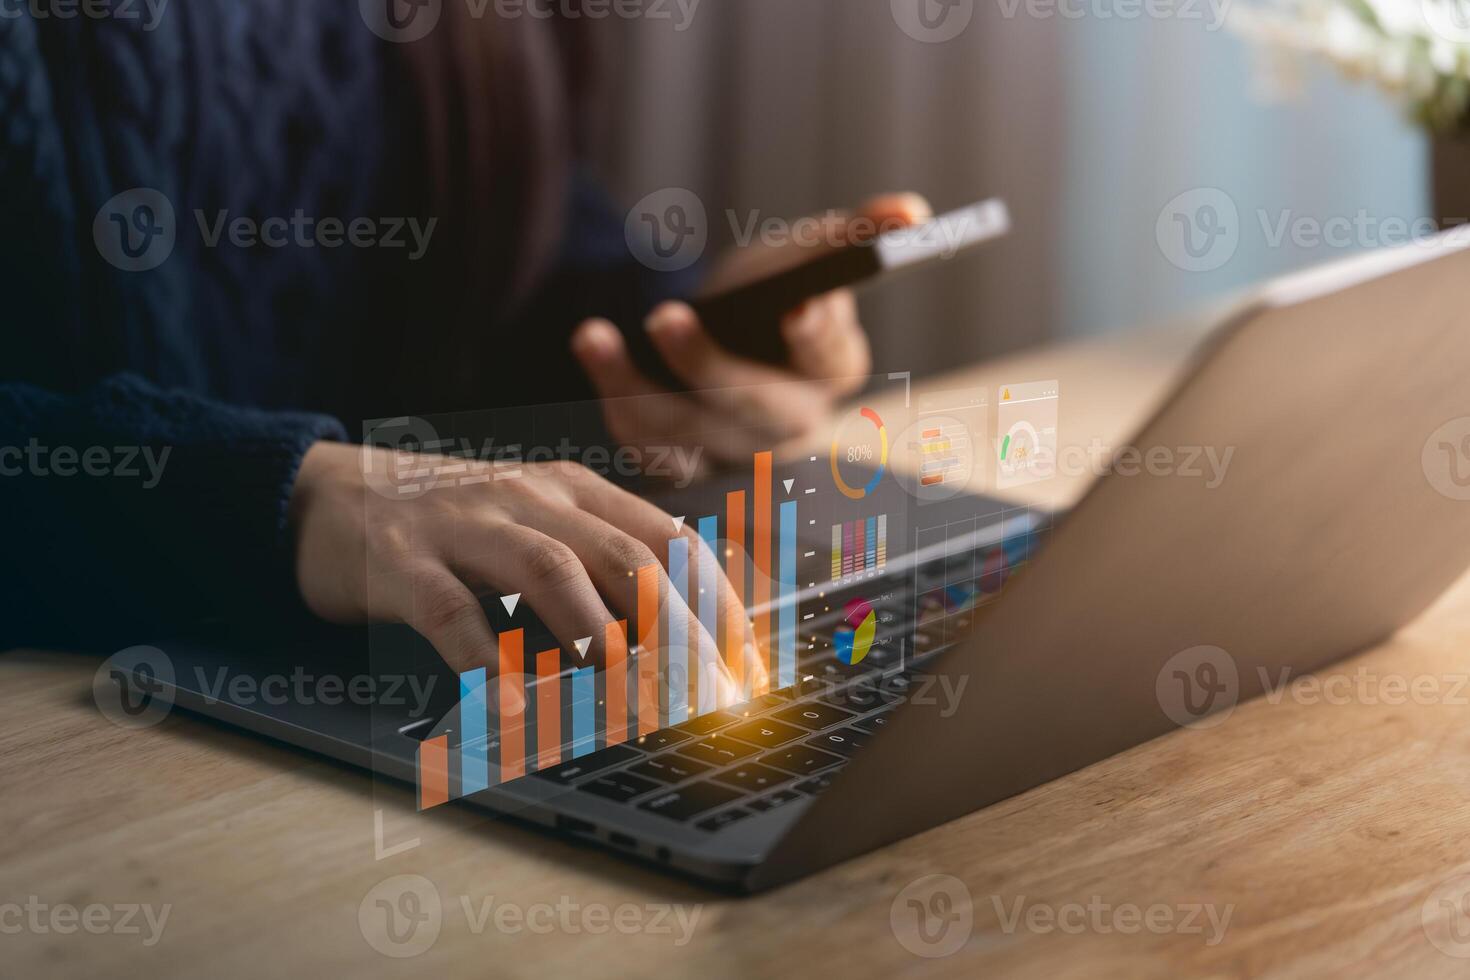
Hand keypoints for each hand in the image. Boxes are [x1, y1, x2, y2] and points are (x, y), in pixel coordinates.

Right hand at [289, 441, 764, 703]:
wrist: (330, 493)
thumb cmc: (452, 526)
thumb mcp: (536, 525)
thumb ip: (601, 564)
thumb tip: (681, 630)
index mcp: (573, 492)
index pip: (670, 537)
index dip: (715, 601)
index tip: (745, 662)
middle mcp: (530, 499)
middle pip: (625, 555)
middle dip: (677, 628)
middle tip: (705, 692)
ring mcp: (466, 526)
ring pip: (550, 568)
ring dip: (596, 631)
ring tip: (626, 684)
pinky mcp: (404, 563)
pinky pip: (452, 612)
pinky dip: (485, 660)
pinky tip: (508, 704)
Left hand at [572, 193, 932, 472]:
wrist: (715, 342)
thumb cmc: (768, 298)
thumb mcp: (802, 259)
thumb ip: (851, 236)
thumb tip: (910, 212)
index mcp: (833, 370)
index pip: (832, 360)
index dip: (820, 335)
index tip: (804, 305)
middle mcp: (789, 425)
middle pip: (755, 408)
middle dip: (708, 366)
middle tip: (667, 316)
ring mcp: (732, 454)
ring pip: (685, 433)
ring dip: (634, 385)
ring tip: (594, 334)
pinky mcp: (679, 466)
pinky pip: (642, 445)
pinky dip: (611, 397)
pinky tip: (592, 349)